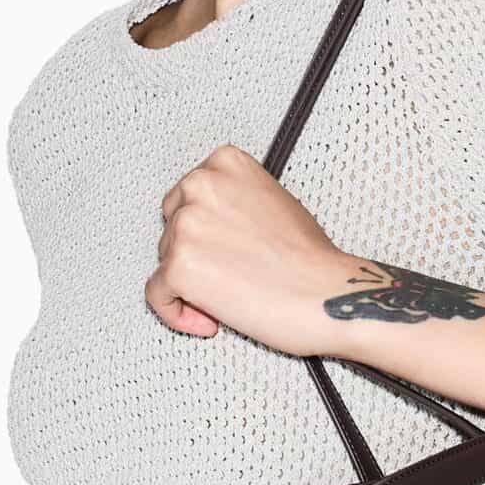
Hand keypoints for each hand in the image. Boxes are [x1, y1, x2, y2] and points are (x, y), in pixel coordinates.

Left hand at [146, 144, 357, 355]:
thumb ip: (235, 202)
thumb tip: (210, 227)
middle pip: (171, 227)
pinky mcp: (179, 267)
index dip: (203, 230)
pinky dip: (177, 314)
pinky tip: (210, 321)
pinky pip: (157, 295)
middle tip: (230, 275)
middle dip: (194, 254)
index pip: (186, 197)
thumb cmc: (310, 259)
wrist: (327, 296)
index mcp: (225, 164)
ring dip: (190, 286)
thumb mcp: (273, 201)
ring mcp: (186, 226)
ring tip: (231, 297)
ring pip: (164, 261)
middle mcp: (201, 186)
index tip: (224, 249)